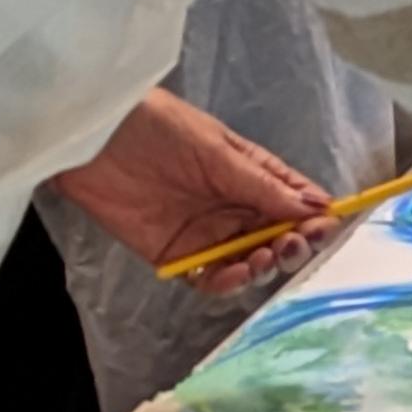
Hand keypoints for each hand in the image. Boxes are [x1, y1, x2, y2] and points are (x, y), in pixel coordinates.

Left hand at [47, 88, 330, 293]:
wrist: (90, 137)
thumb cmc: (156, 127)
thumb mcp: (216, 150)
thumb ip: (262, 185)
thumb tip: (317, 207)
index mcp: (252, 176)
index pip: (298, 203)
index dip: (315, 219)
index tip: (321, 228)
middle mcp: (235, 208)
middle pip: (279, 239)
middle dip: (293, 247)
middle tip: (289, 246)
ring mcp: (207, 233)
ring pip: (249, 264)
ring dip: (263, 267)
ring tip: (259, 259)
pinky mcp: (175, 255)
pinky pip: (210, 279)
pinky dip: (226, 283)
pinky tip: (232, 274)